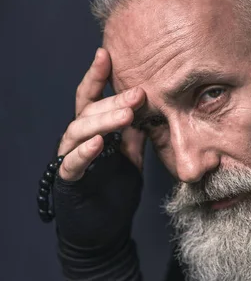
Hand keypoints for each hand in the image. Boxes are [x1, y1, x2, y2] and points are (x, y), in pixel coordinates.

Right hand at [58, 47, 145, 180]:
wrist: (104, 226)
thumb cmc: (114, 190)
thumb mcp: (131, 156)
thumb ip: (134, 133)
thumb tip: (153, 109)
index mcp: (92, 130)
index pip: (91, 96)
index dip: (97, 75)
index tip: (106, 54)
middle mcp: (78, 139)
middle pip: (89, 110)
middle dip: (114, 100)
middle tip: (139, 94)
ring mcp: (70, 157)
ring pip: (79, 130)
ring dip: (103, 121)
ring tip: (126, 115)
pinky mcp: (68, 180)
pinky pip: (71, 162)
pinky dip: (84, 152)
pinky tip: (98, 143)